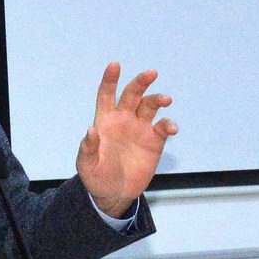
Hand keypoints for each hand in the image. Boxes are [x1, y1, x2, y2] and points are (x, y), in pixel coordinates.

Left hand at [76, 63, 175, 217]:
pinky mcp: (154, 141)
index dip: (110, 79)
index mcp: (105, 121)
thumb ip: (88, 148)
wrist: (114, 194)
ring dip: (158, 99)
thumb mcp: (86, 166)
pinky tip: (171, 127)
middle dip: (141, 82)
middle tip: (151, 73)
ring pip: (150, 105)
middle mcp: (123, 119)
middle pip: (132, 94)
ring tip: (166, 99)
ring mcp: (140, 128)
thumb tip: (91, 131)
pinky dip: (168, 124)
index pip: (107, 95)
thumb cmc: (96, 177)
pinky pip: (163, 127)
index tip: (115, 65)